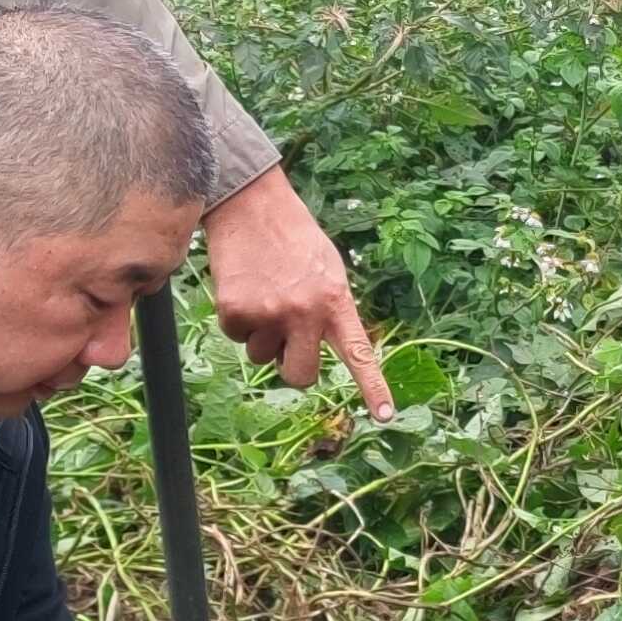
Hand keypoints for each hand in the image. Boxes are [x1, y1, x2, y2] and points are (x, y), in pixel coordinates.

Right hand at [199, 168, 394, 414]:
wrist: (251, 205)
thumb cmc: (293, 238)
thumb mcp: (327, 270)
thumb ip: (330, 308)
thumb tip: (321, 346)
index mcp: (336, 302)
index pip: (358, 353)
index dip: (372, 387)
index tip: (385, 416)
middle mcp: (306, 313)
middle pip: (300, 375)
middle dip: (291, 367)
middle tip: (286, 342)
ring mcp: (270, 313)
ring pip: (262, 357)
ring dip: (261, 336)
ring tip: (264, 294)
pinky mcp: (236, 310)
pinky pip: (236, 337)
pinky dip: (237, 319)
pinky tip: (243, 288)